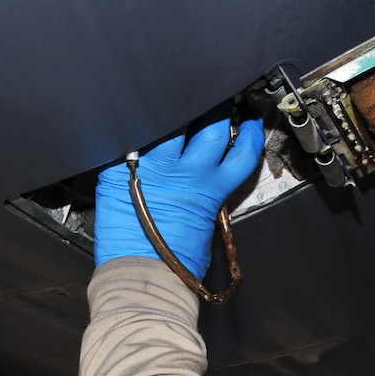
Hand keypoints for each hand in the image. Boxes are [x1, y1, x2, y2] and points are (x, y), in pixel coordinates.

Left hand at [94, 108, 264, 278]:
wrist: (142, 274)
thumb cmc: (176, 263)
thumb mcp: (205, 226)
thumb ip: (208, 197)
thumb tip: (206, 182)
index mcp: (212, 189)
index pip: (241, 153)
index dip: (250, 133)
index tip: (251, 120)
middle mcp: (188, 172)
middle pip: (211, 129)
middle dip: (218, 111)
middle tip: (217, 101)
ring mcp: (155, 166)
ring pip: (173, 124)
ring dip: (179, 111)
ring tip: (178, 102)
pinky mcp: (123, 169)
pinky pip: (133, 137)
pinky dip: (140, 126)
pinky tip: (140, 117)